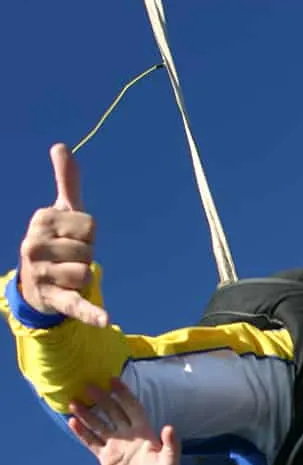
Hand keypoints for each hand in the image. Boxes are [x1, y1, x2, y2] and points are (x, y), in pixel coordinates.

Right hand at [17, 144, 108, 326]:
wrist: (36, 284)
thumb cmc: (54, 242)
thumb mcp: (60, 212)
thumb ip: (66, 182)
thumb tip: (61, 146)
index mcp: (41, 222)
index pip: (89, 225)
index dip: (87, 233)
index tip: (72, 238)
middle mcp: (35, 246)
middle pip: (89, 249)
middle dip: (85, 255)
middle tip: (69, 259)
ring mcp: (43, 274)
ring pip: (87, 272)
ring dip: (84, 276)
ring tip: (67, 276)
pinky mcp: (56, 300)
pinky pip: (77, 305)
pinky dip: (92, 313)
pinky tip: (105, 318)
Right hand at [68, 380, 179, 464]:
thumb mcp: (170, 463)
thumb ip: (171, 446)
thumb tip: (169, 427)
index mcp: (144, 432)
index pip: (132, 408)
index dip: (124, 394)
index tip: (113, 380)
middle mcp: (128, 435)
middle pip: (113, 412)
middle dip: (102, 399)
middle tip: (88, 386)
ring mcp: (116, 445)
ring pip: (99, 425)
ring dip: (87, 413)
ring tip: (73, 401)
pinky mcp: (106, 458)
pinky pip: (92, 442)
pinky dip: (82, 433)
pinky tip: (72, 422)